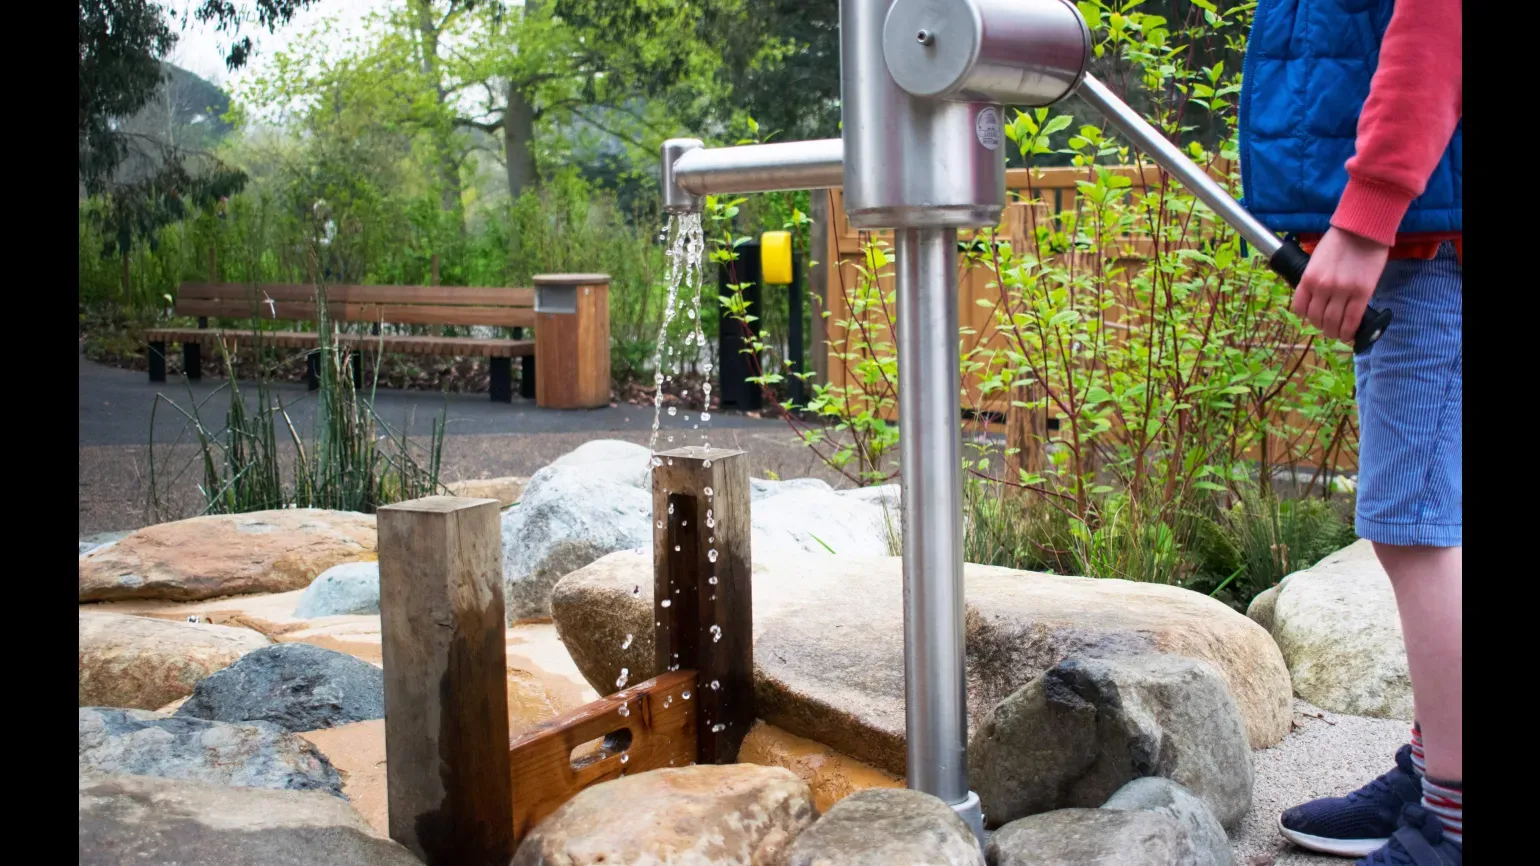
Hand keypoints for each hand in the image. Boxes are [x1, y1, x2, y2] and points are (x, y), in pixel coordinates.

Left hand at [1292, 227, 1390, 341]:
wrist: (1363, 229)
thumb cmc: (1340, 241)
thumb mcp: (1316, 259)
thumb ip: (1315, 278)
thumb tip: (1317, 297)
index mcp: (1308, 278)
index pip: (1300, 307)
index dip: (1306, 316)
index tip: (1312, 318)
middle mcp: (1322, 287)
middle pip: (1317, 318)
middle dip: (1320, 326)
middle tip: (1327, 328)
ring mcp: (1342, 291)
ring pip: (1333, 322)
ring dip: (1334, 332)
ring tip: (1338, 333)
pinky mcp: (1362, 293)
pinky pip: (1352, 320)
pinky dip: (1349, 331)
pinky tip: (1349, 335)